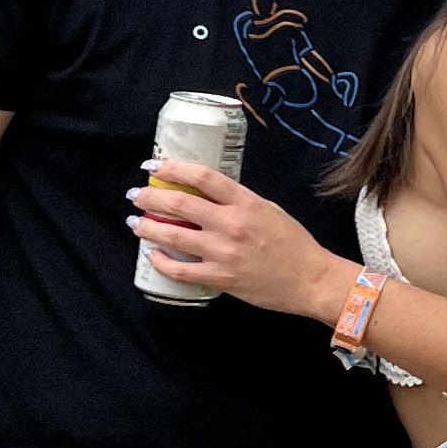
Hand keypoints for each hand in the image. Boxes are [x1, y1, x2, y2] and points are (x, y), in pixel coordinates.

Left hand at [126, 159, 340, 317]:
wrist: (310, 280)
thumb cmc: (293, 244)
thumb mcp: (268, 209)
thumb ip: (237, 202)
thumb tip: (203, 195)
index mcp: (245, 202)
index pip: (202, 177)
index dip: (172, 168)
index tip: (153, 167)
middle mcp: (231, 224)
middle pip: (179, 203)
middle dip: (150, 197)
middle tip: (136, 194)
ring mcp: (223, 253)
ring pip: (173, 235)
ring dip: (147, 226)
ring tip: (136, 222)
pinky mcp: (220, 278)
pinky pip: (180, 270)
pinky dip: (161, 261)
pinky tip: (153, 254)